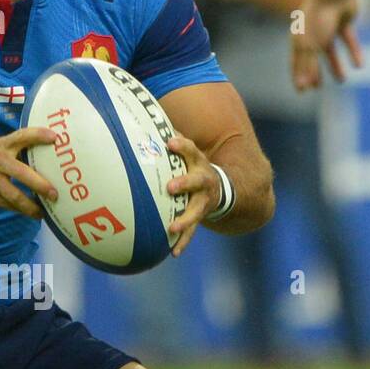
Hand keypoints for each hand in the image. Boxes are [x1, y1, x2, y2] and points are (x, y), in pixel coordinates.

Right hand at [0, 127, 57, 218]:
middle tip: (55, 194)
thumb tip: (41, 152)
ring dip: (31, 206)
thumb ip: (14, 148)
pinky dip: (20, 210)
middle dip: (41, 185)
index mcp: (1, 145)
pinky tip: (31, 213)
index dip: (38, 135)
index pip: (22, 136)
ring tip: (43, 212)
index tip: (54, 138)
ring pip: (15, 196)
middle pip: (23, 174)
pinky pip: (7, 205)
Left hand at [165, 131, 221, 255]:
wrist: (226, 189)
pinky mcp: (200, 217)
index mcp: (198, 162)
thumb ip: (169, 137)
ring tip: (171, 228)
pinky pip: (191, 231)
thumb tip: (143, 116)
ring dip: (184, 219)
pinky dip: (182, 241)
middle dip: (184, 183)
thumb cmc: (193, 166)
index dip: (182, 145)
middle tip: (170, 187)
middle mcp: (204, 180)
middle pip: (197, 180)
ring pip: (196, 210)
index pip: (191, 150)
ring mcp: (203, 201)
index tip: (170, 141)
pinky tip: (173, 252)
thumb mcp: (187, 151)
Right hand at [291, 0, 361, 89]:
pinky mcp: (344, 22)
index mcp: (299, 38)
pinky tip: (360, 66)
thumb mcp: (310, 45)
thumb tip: (302, 86)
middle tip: (317, 87)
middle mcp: (312, 33)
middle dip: (314, 73)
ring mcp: (327, 28)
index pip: (296, 62)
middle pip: (312, 58)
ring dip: (335, 66)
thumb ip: (307, 66)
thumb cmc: (318, 19)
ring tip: (342, 80)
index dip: (298, 76)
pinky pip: (348, 41)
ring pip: (331, 51)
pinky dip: (353, 52)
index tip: (302, 91)